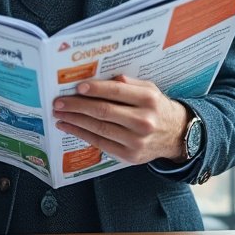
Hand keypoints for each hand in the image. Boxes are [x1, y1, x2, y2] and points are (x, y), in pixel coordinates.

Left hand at [53, 76, 190, 163]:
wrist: (176, 135)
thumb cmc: (157, 108)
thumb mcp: (149, 89)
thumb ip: (128, 83)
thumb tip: (100, 79)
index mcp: (148, 100)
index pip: (116, 91)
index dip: (95, 89)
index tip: (77, 87)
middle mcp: (143, 121)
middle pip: (103, 111)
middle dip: (77, 106)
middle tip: (58, 102)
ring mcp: (136, 141)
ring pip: (98, 128)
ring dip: (75, 121)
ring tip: (59, 115)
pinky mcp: (129, 156)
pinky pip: (100, 143)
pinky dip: (82, 134)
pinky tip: (70, 127)